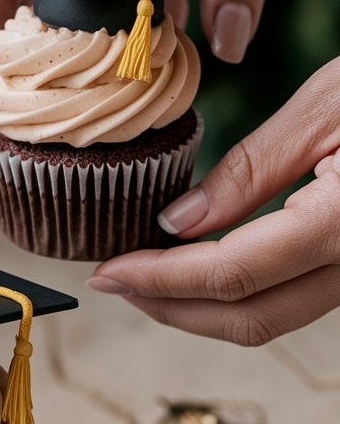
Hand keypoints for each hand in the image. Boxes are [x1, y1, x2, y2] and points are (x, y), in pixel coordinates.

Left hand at [86, 58, 339, 344]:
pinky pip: (295, 296)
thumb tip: (177, 223)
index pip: (232, 275)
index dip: (159, 281)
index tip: (105, 270)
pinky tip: (198, 262)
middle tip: (112, 280)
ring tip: (143, 271)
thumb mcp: (326, 104)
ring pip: (272, 317)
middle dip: (169, 308)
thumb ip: (251, 170)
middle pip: (250, 319)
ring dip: (199, 305)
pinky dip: (237, 289)